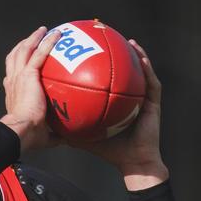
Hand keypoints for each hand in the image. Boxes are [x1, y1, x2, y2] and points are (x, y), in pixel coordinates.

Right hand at [0, 27, 62, 151]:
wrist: (21, 130)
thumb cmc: (29, 135)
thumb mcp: (44, 134)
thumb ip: (56, 133)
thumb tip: (71, 139)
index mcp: (13, 93)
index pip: (12, 76)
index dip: (18, 67)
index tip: (26, 64)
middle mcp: (13, 82)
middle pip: (14, 57)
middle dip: (23, 45)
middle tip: (34, 39)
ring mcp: (19, 76)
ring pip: (23, 50)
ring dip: (33, 38)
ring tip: (44, 31)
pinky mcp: (28, 75)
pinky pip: (38, 53)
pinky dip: (47, 42)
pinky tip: (57, 35)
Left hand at [68, 40, 168, 189]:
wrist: (132, 162)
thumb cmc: (109, 150)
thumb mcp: (83, 136)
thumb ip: (67, 126)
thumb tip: (47, 119)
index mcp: (112, 101)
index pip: (103, 80)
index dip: (95, 65)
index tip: (82, 51)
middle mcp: (126, 96)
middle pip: (119, 71)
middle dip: (112, 54)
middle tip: (101, 38)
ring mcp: (141, 98)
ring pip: (137, 71)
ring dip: (133, 54)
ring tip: (123, 39)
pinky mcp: (153, 102)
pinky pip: (150, 80)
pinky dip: (146, 67)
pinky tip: (140, 55)